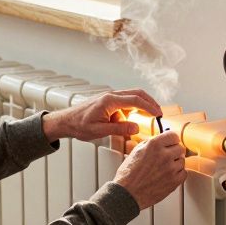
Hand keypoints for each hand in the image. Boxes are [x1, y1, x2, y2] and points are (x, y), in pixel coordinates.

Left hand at [42, 89, 161, 141]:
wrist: (65, 121)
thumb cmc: (79, 125)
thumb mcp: (100, 131)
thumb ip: (119, 128)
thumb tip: (136, 127)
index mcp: (109, 101)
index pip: (135, 100)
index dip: (149, 107)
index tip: (159, 114)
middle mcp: (110, 95)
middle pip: (137, 93)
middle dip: (150, 102)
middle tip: (159, 112)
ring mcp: (109, 97)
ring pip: (132, 96)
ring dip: (142, 105)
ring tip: (148, 117)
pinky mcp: (108, 101)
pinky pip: (125, 101)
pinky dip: (132, 108)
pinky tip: (131, 119)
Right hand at [114, 131, 185, 209]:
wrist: (128, 193)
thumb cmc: (129, 175)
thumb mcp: (136, 151)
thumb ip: (151, 143)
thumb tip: (161, 140)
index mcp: (154, 145)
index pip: (173, 136)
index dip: (171, 140)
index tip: (170, 143)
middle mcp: (164, 155)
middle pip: (180, 148)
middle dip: (173, 151)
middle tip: (166, 156)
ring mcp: (171, 169)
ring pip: (182, 161)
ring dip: (175, 163)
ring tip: (163, 168)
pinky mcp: (174, 181)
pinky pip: (184, 173)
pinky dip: (178, 174)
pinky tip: (168, 175)